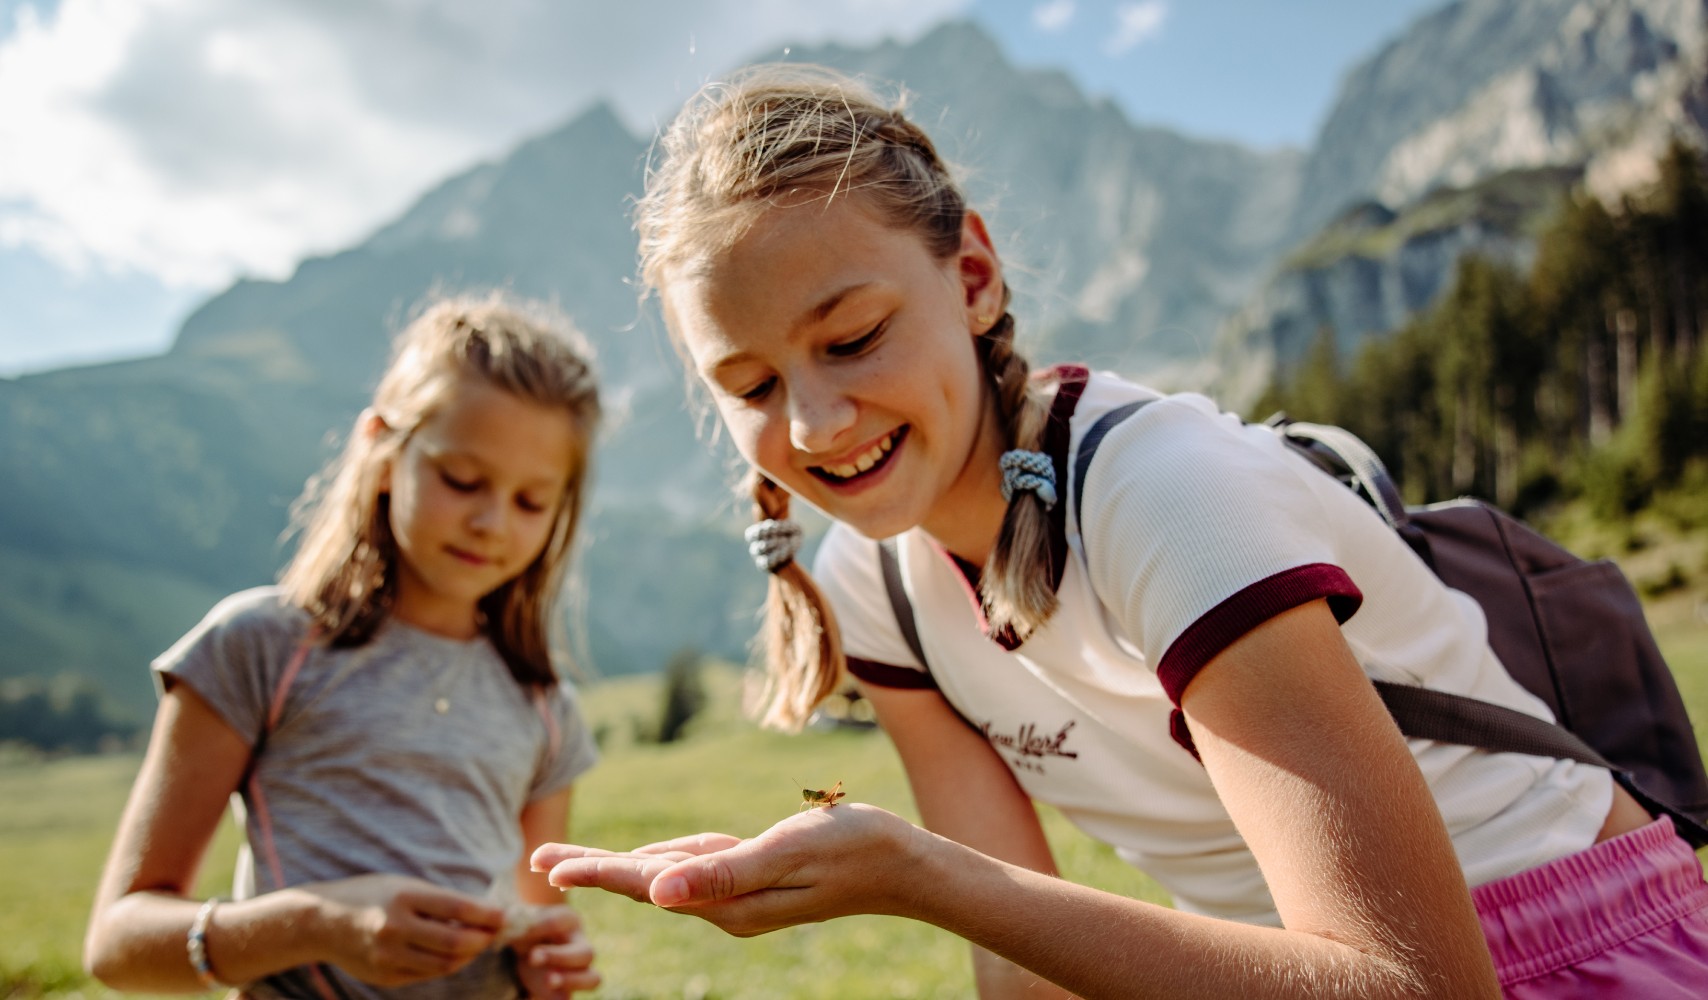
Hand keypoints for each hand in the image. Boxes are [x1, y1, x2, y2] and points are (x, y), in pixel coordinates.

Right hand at [304, 874, 503, 986]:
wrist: (322, 922)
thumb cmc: (372, 895)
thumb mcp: (404, 885)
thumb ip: (440, 900)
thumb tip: (484, 913)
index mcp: (403, 896)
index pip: (458, 908)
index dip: (488, 914)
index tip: (505, 915)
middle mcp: (395, 927)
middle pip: (456, 942)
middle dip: (483, 939)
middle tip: (496, 933)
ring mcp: (388, 956)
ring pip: (445, 964)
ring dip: (469, 955)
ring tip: (478, 943)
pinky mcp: (385, 976)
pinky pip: (427, 974)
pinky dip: (447, 965)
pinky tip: (454, 954)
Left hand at [506, 907, 598, 996]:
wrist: (526, 946)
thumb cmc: (524, 928)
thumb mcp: (518, 920)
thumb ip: (513, 920)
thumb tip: (505, 922)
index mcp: (569, 921)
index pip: (561, 921)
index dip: (541, 926)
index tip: (520, 931)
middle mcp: (580, 943)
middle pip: (586, 953)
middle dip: (560, 957)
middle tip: (533, 957)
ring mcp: (578, 969)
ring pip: (592, 979)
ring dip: (572, 981)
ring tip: (549, 982)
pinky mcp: (568, 988)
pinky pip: (570, 997)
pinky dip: (558, 998)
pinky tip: (536, 996)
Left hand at [531, 803, 926, 936]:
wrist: (903, 863)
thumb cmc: (851, 848)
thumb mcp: (784, 853)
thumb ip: (722, 874)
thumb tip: (660, 894)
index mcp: (729, 904)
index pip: (648, 885)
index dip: (596, 872)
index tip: (548, 869)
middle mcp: (729, 908)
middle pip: (647, 886)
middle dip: (592, 873)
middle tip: (539, 864)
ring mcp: (742, 898)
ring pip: (668, 879)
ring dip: (620, 869)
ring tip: (574, 865)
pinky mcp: (756, 881)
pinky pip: (697, 871)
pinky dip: (663, 863)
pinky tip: (646, 861)